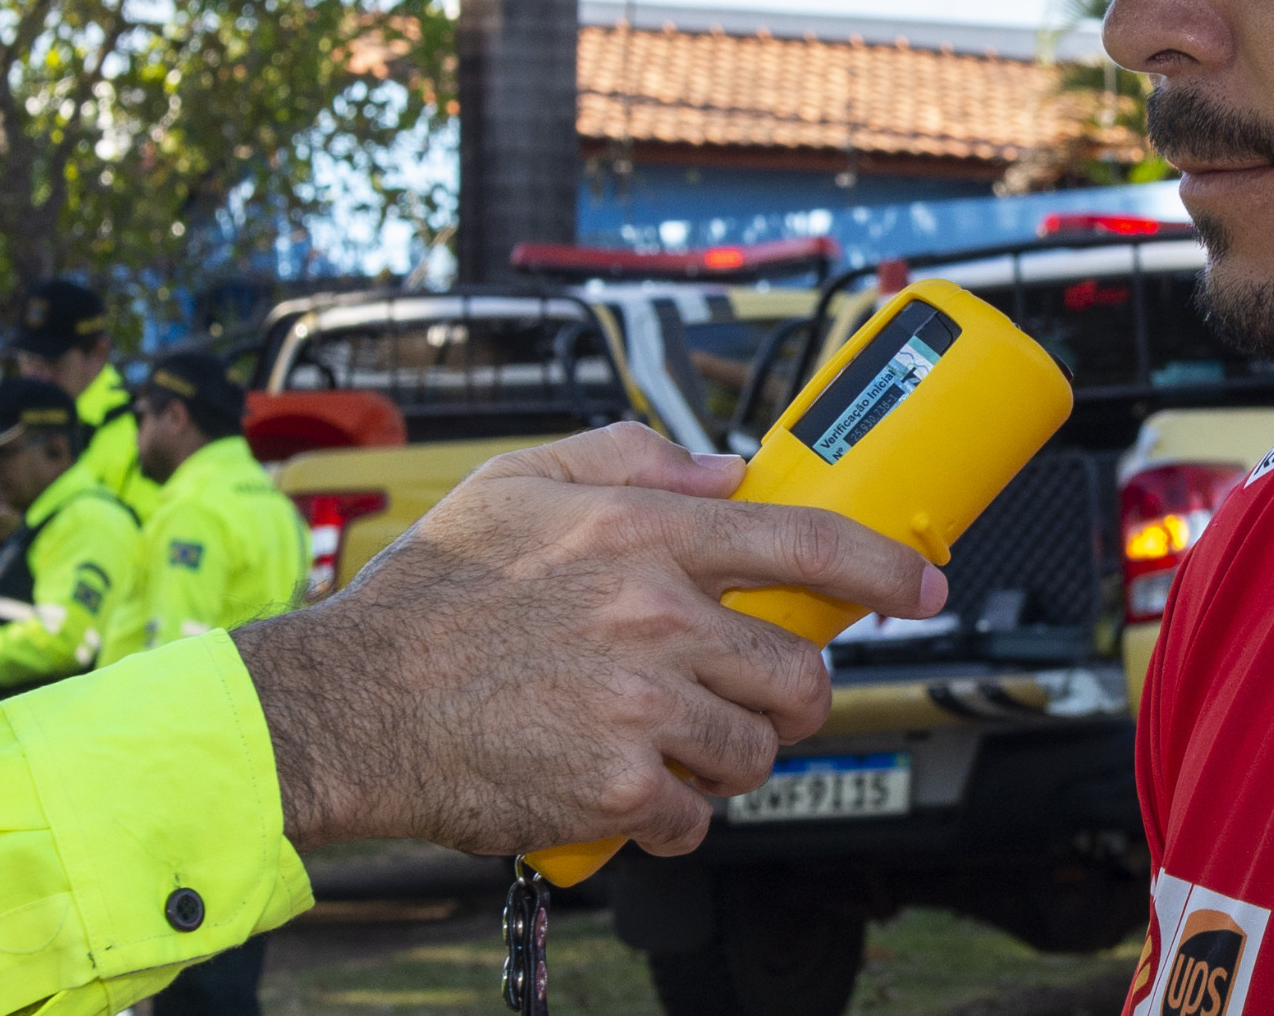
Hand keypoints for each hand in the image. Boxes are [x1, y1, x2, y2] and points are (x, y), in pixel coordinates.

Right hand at [235, 422, 946, 856]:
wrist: (351, 702)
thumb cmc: (430, 596)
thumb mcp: (516, 483)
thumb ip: (630, 457)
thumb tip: (724, 468)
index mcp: (641, 534)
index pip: (803, 543)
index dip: (882, 567)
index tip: (921, 587)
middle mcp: (654, 616)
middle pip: (799, 673)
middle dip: (790, 694)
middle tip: (750, 697)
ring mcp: (640, 707)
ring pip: (756, 751)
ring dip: (728, 755)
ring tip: (669, 740)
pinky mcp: (615, 787)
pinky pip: (694, 817)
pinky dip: (671, 813)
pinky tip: (624, 786)